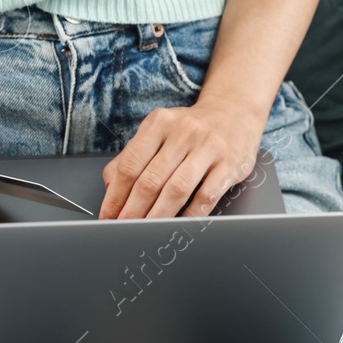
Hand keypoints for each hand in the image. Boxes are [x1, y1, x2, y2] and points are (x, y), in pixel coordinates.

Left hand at [100, 99, 265, 218]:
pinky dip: (189, 215)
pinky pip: (206, 197)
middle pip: (151, 180)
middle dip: (133, 210)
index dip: (116, 195)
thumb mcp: (159, 131)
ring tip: (145, 231)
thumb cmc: (190, 129)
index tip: (108, 215)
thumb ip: (133, 155)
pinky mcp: (230, 164)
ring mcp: (209, 147)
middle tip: (123, 228)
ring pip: (177, 189)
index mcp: (160, 123)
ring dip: (157, 216)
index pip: (131, 164)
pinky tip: (177, 225)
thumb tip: (109, 187)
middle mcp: (184, 132)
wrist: (235, 111)